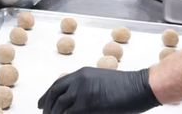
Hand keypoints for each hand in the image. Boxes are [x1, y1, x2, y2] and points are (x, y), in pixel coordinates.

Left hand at [37, 67, 159, 113]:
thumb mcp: (101, 81)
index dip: (46, 96)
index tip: (41, 105)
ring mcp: (83, 92)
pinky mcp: (88, 105)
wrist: (140, 86)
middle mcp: (79, 81)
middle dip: (47, 108)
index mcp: (81, 74)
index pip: (57, 85)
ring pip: (59, 108)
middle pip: (54, 96)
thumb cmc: (126, 86)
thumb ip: (86, 86)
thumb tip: (74, 100)